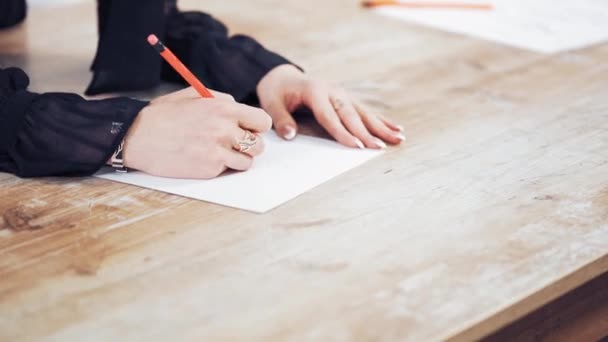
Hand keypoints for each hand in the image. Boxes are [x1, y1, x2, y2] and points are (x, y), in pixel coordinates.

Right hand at [123, 87, 271, 178]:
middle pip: (259, 145)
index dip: (257, 126)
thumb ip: (223, 101)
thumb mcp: (195, 96)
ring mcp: (218, 151)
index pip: (263, 121)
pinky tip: (203, 158)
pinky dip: (220, 167)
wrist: (136, 135)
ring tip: (219, 152)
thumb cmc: (164, 114)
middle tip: (233, 143)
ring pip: (247, 162)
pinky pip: (227, 170)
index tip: (248, 129)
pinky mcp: (209, 169)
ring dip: (238, 159)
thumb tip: (241, 110)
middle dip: (249, 145)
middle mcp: (225, 130)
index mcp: (224, 108)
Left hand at [256, 65, 404, 148]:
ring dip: (381, 126)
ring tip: (399, 138)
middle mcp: (333, 90)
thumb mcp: (271, 103)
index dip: (343, 132)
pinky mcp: (347, 98)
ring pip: (364, 112)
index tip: (356, 146)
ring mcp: (342, 93)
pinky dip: (381, 120)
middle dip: (366, 133)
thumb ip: (281, 119)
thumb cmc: (276, 92)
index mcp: (314, 91)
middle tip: (379, 148)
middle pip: (351, 114)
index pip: (330, 116)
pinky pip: (366, 111)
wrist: (282, 77)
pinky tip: (396, 129)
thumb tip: (290, 135)